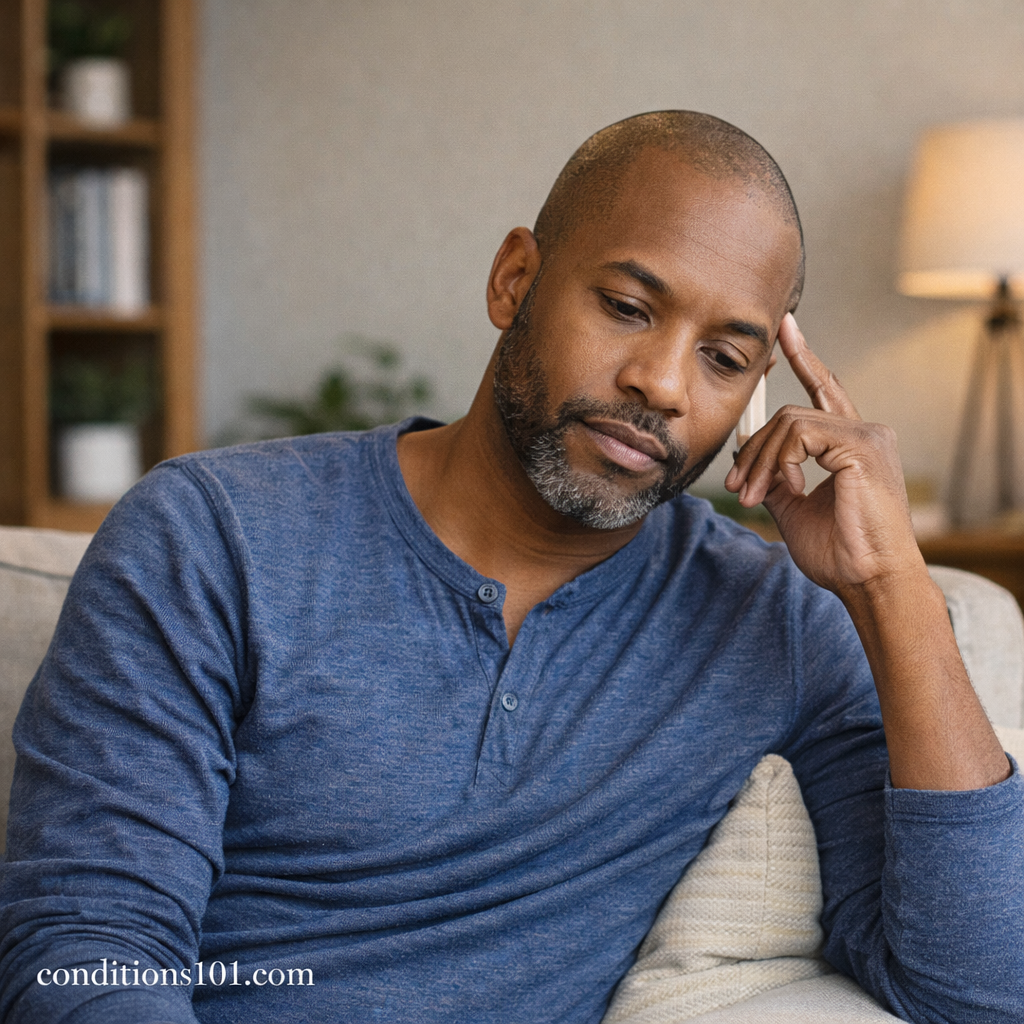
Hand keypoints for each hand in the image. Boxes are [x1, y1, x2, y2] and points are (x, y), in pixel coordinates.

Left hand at [724, 314, 923, 598]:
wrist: (869, 582)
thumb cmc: (841, 554)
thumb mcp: (794, 510)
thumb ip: (776, 479)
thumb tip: (749, 465)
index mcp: (853, 444)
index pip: (824, 391)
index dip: (803, 358)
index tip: (784, 330)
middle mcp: (865, 432)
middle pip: (790, 414)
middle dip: (753, 449)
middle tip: (734, 486)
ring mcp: (867, 436)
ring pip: (789, 423)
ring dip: (759, 462)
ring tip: (751, 497)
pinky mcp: (862, 446)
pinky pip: (800, 434)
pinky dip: (780, 461)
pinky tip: (788, 490)